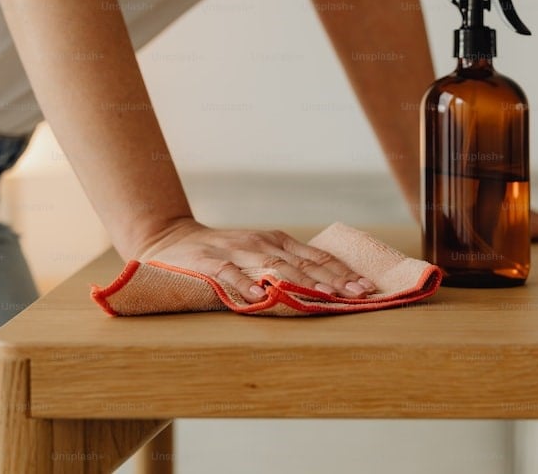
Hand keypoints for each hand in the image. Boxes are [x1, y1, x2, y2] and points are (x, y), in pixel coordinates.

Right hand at [136, 218, 377, 303]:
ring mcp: (235, 251)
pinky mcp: (208, 262)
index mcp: (276, 241)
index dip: (343, 272)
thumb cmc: (222, 253)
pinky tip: (261, 297)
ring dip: (302, 282)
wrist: (170, 241)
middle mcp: (261, 243)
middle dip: (334, 279)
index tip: (368, 288)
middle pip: (303, 263)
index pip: (316, 257)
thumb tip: (331, 284)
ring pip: (274, 266)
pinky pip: (229, 274)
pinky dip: (245, 284)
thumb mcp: (258, 253)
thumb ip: (286, 265)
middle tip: (359, 295)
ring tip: (326, 296)